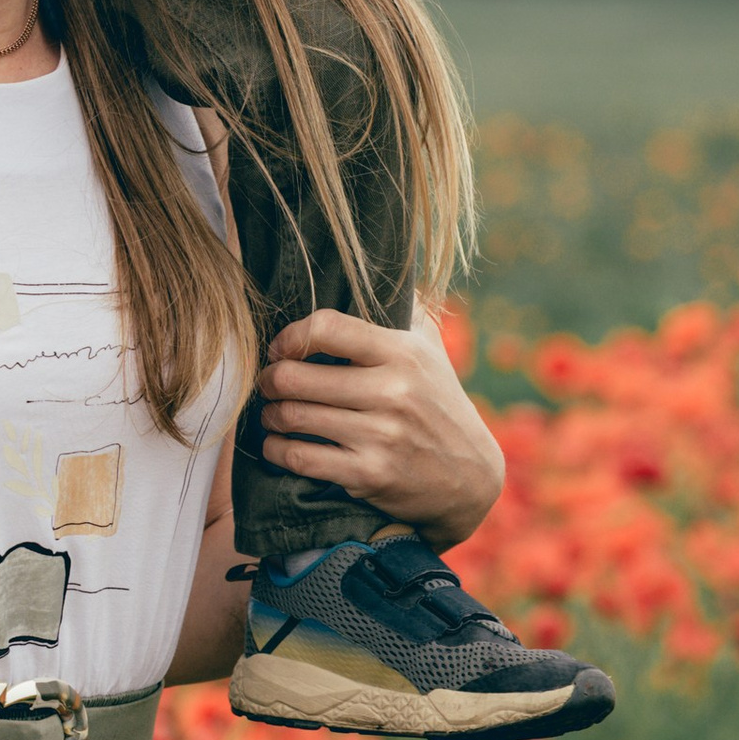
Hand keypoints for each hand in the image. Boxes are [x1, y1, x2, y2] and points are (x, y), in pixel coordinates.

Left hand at [254, 311, 504, 544]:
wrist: (470, 475)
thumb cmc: (439, 402)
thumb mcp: (430, 350)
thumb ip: (404, 309)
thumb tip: (377, 264)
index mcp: (402, 353)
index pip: (326, 328)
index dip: (290, 336)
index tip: (281, 348)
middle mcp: (392, 391)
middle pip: (295, 377)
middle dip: (269, 380)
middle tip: (268, 384)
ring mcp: (381, 435)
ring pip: (292, 417)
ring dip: (270, 416)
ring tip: (272, 414)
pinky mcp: (369, 474)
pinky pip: (301, 458)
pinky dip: (277, 451)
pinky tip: (278, 445)